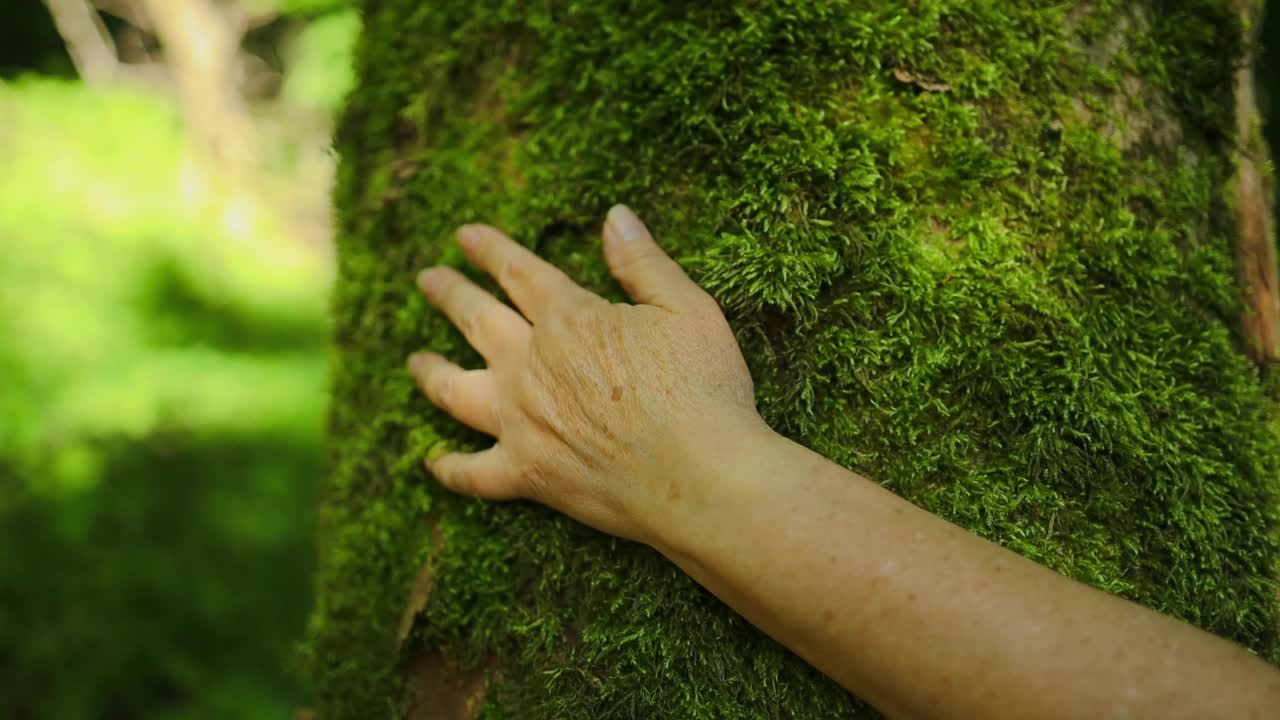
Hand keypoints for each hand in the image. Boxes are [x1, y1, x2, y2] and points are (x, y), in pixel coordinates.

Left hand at [409, 205, 761, 543]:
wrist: (699, 476)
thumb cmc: (701, 389)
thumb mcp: (686, 308)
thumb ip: (643, 262)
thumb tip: (615, 216)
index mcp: (568, 319)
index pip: (517, 272)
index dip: (489, 249)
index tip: (464, 236)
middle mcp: (530, 366)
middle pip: (475, 321)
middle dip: (449, 294)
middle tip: (427, 279)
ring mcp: (521, 423)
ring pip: (455, 391)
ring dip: (430, 372)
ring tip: (413, 362)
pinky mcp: (527, 476)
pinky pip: (473, 473)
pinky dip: (449, 468)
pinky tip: (433, 463)